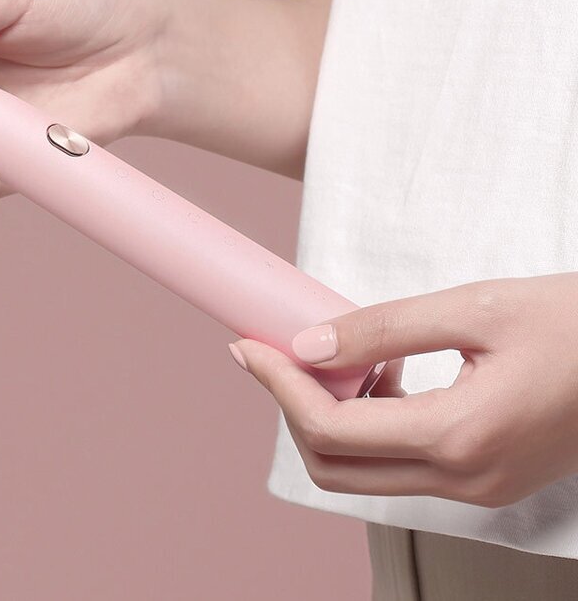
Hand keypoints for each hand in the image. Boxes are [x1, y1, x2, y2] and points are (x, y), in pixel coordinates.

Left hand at [229, 273, 577, 506]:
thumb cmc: (575, 324)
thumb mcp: (474, 307)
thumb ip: (384, 330)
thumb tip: (310, 344)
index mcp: (460, 437)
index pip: (331, 428)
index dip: (279, 386)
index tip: (250, 348)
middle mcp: (467, 480)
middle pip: (335, 467)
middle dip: (293, 409)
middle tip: (277, 356)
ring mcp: (479, 488)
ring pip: (365, 473)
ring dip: (332, 419)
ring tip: (341, 356)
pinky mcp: (487, 480)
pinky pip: (404, 466)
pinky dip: (372, 426)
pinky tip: (385, 374)